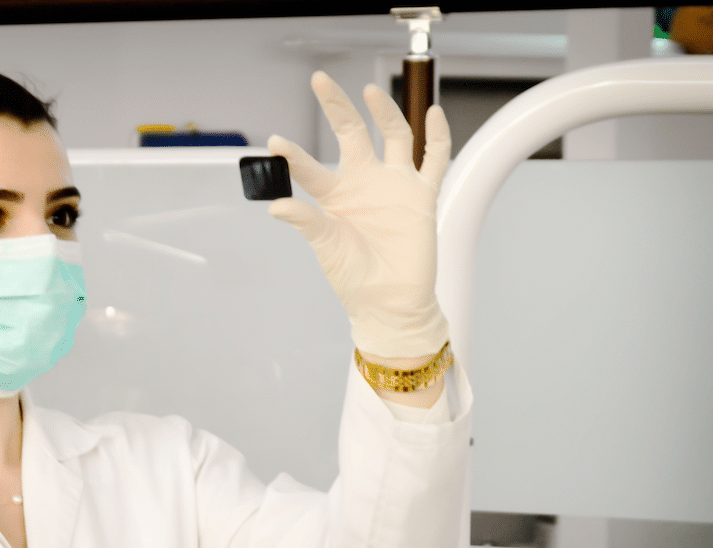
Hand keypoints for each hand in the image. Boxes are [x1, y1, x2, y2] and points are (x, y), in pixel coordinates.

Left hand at [268, 70, 450, 359]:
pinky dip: (437, 136)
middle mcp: (364, 183)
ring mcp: (394, 185)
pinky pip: (433, 159)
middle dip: (337, 107)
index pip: (311, 168)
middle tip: (320, 80)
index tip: (274, 142)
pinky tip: (433, 112)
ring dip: (384, 113)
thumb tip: (276, 205)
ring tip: (370, 92)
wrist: (391, 303)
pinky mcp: (422, 195)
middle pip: (352, 133)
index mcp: (335, 196)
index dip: (293, 155)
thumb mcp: (326, 248)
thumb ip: (307, 222)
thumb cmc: (355, 278)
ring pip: (393, 136)